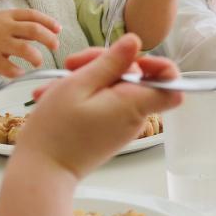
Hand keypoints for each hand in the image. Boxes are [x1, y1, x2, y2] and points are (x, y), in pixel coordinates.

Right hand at [0, 9, 60, 76]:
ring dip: (36, 57)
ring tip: (37, 62)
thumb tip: (37, 33)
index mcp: (4, 16)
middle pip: (34, 30)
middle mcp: (1, 27)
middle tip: (55, 46)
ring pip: (26, 49)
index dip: (48, 21)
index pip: (31, 14)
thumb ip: (13, 27)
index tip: (58, 29)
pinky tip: (18, 73)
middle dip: (49, 38)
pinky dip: (17, 72)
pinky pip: (10, 68)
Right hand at [16, 34, 182, 178]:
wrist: (43, 171)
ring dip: (85, 79)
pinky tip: (55, 96)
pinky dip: (82, 95)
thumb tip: (135, 43)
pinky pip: (102, 102)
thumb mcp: (78, 85)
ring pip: (113, 87)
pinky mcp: (107, 130)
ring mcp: (120, 125)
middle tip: (72, 64)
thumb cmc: (55, 130)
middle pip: (133, 77)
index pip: (172, 83)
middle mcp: (133, 116)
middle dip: (102, 64)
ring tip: (53, 87)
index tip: (130, 57)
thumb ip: (110, 63)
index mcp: (132, 104)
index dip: (158, 64)